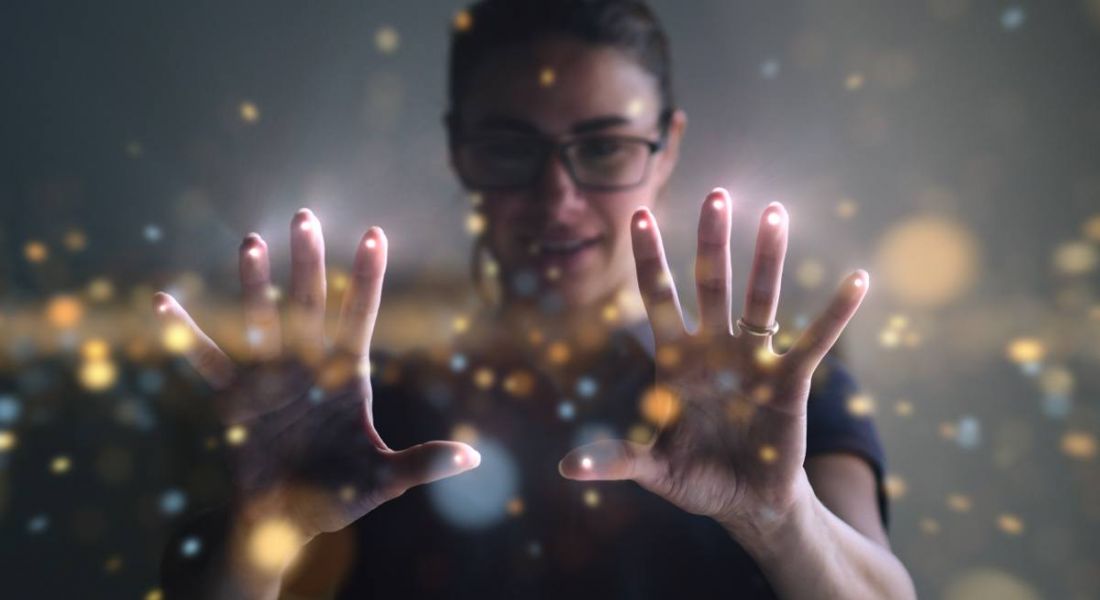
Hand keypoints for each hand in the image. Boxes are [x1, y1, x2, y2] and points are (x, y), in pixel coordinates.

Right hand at [154, 209, 480, 543]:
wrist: (286, 521)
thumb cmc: (341, 493)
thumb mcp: (385, 480)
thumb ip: (423, 464)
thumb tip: (472, 455)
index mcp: (347, 376)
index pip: (360, 317)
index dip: (366, 279)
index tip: (374, 234)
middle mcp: (308, 366)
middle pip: (309, 306)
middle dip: (308, 264)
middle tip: (304, 217)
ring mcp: (269, 379)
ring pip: (261, 323)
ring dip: (253, 286)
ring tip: (250, 244)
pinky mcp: (233, 400)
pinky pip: (207, 363)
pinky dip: (186, 335)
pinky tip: (164, 302)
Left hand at [558, 189, 867, 539]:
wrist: (745, 502)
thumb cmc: (696, 477)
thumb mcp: (653, 469)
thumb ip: (617, 459)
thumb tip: (568, 468)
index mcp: (676, 361)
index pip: (658, 299)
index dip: (650, 260)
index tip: (638, 216)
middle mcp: (714, 349)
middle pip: (711, 285)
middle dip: (711, 242)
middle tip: (716, 195)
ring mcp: (753, 360)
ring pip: (761, 299)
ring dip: (768, 258)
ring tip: (775, 213)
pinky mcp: (789, 381)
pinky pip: (815, 342)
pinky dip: (836, 314)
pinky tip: (857, 281)